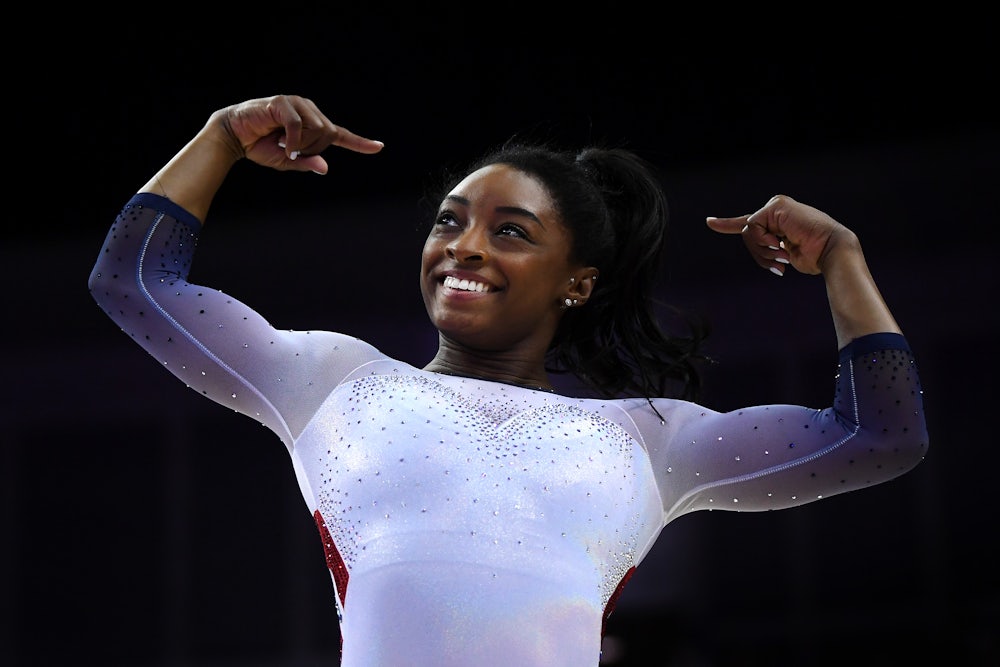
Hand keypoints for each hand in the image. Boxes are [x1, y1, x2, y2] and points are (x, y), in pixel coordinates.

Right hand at [219, 94, 383, 174]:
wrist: (234, 136)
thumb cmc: (259, 147)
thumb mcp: (287, 161)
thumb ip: (306, 162)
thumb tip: (325, 167)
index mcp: (312, 125)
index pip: (340, 135)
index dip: (359, 143)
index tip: (379, 147)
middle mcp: (309, 111)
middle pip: (329, 134)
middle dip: (312, 148)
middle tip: (291, 151)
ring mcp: (297, 104)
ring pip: (318, 129)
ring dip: (301, 144)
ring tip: (282, 142)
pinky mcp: (283, 103)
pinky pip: (299, 125)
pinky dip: (292, 140)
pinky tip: (280, 142)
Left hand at [706, 194, 853, 275]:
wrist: (831, 251)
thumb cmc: (813, 256)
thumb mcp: (782, 253)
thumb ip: (767, 247)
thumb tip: (760, 248)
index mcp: (778, 221)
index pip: (749, 224)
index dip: (727, 224)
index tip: (709, 222)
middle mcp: (776, 209)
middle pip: (747, 234)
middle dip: (759, 254)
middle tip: (780, 262)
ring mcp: (776, 205)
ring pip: (748, 232)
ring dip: (763, 251)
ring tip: (783, 255)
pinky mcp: (775, 205)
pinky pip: (752, 227)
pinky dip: (764, 241)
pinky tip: (782, 244)